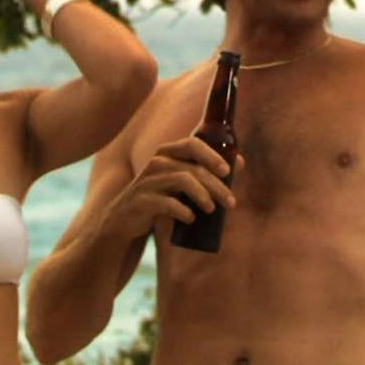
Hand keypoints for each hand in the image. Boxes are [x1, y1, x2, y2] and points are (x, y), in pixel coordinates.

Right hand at [99, 137, 240, 241]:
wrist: (124, 220)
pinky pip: (167, 203)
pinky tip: (191, 218)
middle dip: (217, 185)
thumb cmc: (159, 198)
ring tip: (212, 210)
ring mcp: (147, 181)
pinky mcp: (141, 201)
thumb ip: (205, 171)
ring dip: (203, 196)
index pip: (192, 143)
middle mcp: (156, 162)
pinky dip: (183, 211)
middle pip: (193, 168)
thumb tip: (239, 163)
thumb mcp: (180, 182)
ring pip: (182, 180)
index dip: (212, 155)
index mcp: (167, 153)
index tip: (228, 171)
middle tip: (231, 203)